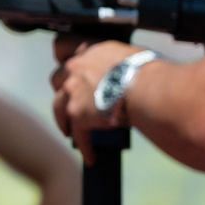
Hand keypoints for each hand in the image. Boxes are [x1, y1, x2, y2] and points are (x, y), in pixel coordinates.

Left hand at [49, 38, 139, 163]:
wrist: (146, 88)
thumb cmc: (147, 70)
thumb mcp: (128, 53)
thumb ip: (114, 60)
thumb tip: (124, 68)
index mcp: (88, 51)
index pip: (62, 46)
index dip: (61, 56)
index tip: (65, 65)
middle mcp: (75, 68)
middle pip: (57, 79)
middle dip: (63, 91)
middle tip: (72, 102)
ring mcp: (73, 91)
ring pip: (58, 107)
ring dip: (64, 120)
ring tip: (70, 133)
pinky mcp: (78, 114)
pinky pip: (78, 134)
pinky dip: (85, 147)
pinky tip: (91, 158)